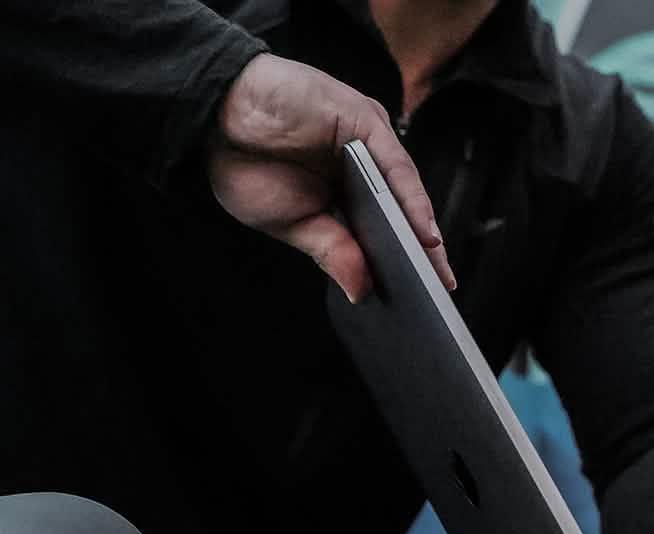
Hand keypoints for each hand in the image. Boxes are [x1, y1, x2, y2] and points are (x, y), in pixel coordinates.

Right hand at [209, 53, 454, 300]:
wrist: (212, 116)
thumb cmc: (245, 165)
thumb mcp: (295, 225)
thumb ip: (335, 253)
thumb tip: (361, 291)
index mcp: (345, 191)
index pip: (386, 230)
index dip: (406, 262)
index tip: (426, 298)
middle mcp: (363, 166)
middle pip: (403, 213)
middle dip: (423, 253)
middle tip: (441, 293)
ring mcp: (367, 143)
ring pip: (406, 193)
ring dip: (422, 235)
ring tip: (435, 273)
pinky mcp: (364, 121)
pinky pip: (396, 167)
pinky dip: (411, 201)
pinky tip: (422, 234)